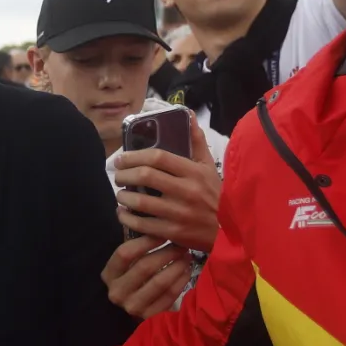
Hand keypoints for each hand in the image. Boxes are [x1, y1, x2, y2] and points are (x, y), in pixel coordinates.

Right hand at [102, 237, 192, 318]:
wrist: (139, 308)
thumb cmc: (135, 278)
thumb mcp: (129, 264)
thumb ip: (136, 247)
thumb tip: (151, 223)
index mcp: (109, 275)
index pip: (124, 253)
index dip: (145, 241)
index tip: (163, 234)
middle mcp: (117, 293)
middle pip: (144, 267)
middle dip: (167, 253)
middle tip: (181, 245)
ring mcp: (133, 307)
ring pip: (160, 281)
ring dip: (177, 266)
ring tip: (187, 256)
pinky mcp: (149, 317)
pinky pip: (170, 295)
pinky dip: (181, 281)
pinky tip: (187, 271)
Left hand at [113, 121, 220, 251]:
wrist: (227, 230)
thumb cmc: (215, 194)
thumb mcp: (209, 166)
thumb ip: (196, 141)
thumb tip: (186, 113)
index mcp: (194, 172)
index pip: (159, 157)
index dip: (135, 156)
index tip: (122, 158)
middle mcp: (186, 191)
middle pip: (145, 176)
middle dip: (124, 174)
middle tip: (118, 175)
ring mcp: (179, 213)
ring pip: (140, 201)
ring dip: (123, 196)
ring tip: (120, 193)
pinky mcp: (173, 232)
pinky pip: (142, 224)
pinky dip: (127, 218)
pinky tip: (123, 213)